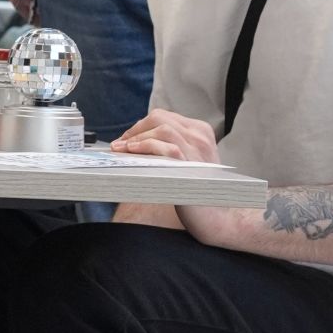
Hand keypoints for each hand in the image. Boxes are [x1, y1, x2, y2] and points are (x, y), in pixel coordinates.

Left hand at [111, 111, 243, 246]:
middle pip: (160, 118)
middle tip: (119, 144)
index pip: (164, 117)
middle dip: (135, 129)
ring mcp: (198, 148)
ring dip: (137, 137)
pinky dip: (145, 145)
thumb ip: (169, 147)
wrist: (213, 215)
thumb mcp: (186, 161)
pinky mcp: (192, 163)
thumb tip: (135, 141)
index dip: (141, 126)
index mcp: (200, 131)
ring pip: (162, 128)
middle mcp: (201, 136)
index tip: (126, 139)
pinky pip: (166, 146)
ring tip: (121, 148)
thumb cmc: (195, 190)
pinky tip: (132, 152)